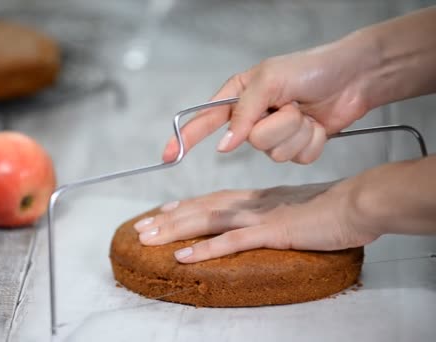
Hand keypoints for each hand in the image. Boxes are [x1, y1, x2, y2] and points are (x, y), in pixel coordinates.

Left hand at [133, 179, 378, 262]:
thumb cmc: (334, 208)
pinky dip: (205, 250)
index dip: (185, 205)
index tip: (162, 211)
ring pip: (208, 221)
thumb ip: (276, 213)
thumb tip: (263, 223)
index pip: (213, 200)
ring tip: (149, 238)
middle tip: (141, 227)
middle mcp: (252, 203)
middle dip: (168, 219)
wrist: (359, 203)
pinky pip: (232, 242)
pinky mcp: (272, 231)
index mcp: (258, 198)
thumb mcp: (297, 208)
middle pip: (202, 208)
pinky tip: (184, 257)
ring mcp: (260, 217)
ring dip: (175, 230)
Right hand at [163, 38, 373, 163]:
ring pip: (274, 153)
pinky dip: (311, 141)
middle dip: (275, 126)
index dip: (187, 139)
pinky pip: (296, 158)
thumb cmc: (311, 68)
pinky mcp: (296, 146)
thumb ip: (242, 113)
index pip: (205, 119)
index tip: (169, 155)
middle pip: (248, 142)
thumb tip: (225, 144)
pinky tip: (319, 124)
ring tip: (306, 112)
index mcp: (240, 95)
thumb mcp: (269, 81)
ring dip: (296, 132)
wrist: (354, 77)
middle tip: (291, 106)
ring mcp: (276, 134)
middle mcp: (254, 116)